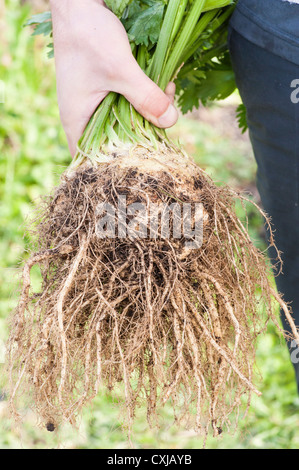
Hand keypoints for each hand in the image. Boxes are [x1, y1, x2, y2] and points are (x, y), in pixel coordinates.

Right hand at [50, 0, 177, 155]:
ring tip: (168, 99)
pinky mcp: (106, 89)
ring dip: (147, 114)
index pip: (92, 160)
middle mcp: (84, 117)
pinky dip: (144, 98)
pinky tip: (163, 87)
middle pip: (114, 142)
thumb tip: (170, 121)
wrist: (79, 3)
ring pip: (124, 121)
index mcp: (77, 121)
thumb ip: (145, 96)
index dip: (115, 165)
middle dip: (141, 136)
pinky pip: (127, 103)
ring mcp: (95, 103)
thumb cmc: (90, 36)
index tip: (143, 161)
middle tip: (166, 124)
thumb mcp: (121, 69)